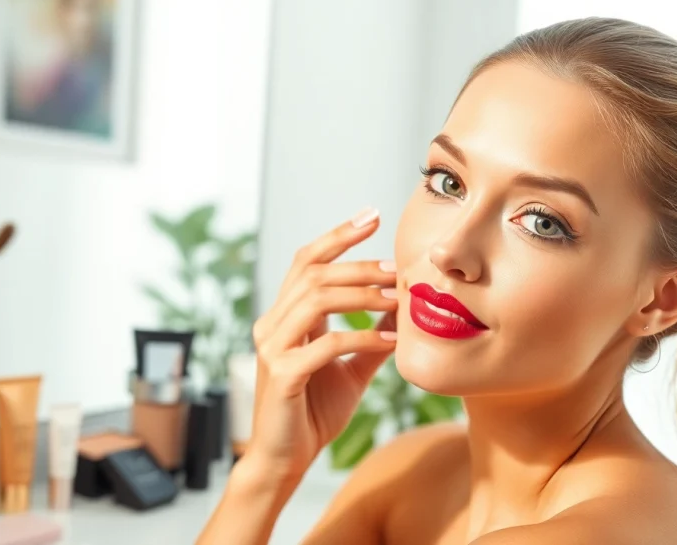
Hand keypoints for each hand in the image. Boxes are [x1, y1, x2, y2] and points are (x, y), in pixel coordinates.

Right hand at [247, 208, 397, 478]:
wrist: (285, 460)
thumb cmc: (314, 413)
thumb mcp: (350, 369)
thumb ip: (372, 337)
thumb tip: (403, 309)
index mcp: (285, 317)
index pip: (307, 261)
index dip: (338, 235)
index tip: (373, 216)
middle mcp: (272, 325)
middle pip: (314, 273)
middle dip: (360, 265)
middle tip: (398, 268)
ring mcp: (272, 348)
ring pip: (316, 299)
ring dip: (363, 295)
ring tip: (399, 299)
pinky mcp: (281, 375)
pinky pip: (325, 344)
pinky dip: (362, 338)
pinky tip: (390, 343)